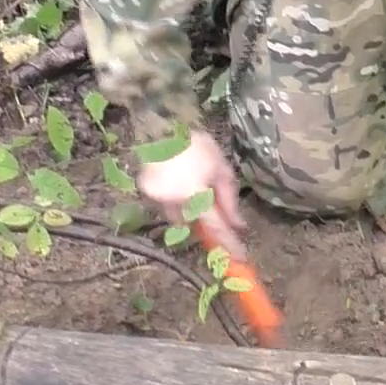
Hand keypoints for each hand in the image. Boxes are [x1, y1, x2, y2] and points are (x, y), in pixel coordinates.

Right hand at [136, 130, 248, 259]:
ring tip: (194, 185)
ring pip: (178, 216)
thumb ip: (229, 200)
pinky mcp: (146, 192)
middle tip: (213, 208)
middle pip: (193, 224)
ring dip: (189, 209)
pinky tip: (179, 181)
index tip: (239, 257)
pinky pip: (166, 205)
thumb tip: (238, 225)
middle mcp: (173, 202)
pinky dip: (175, 200)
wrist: (163, 127)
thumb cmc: (197, 145)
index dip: (228, 244)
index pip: (215, 228)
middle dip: (204, 220)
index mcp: (194, 194)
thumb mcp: (221, 169)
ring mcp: (156, 198)